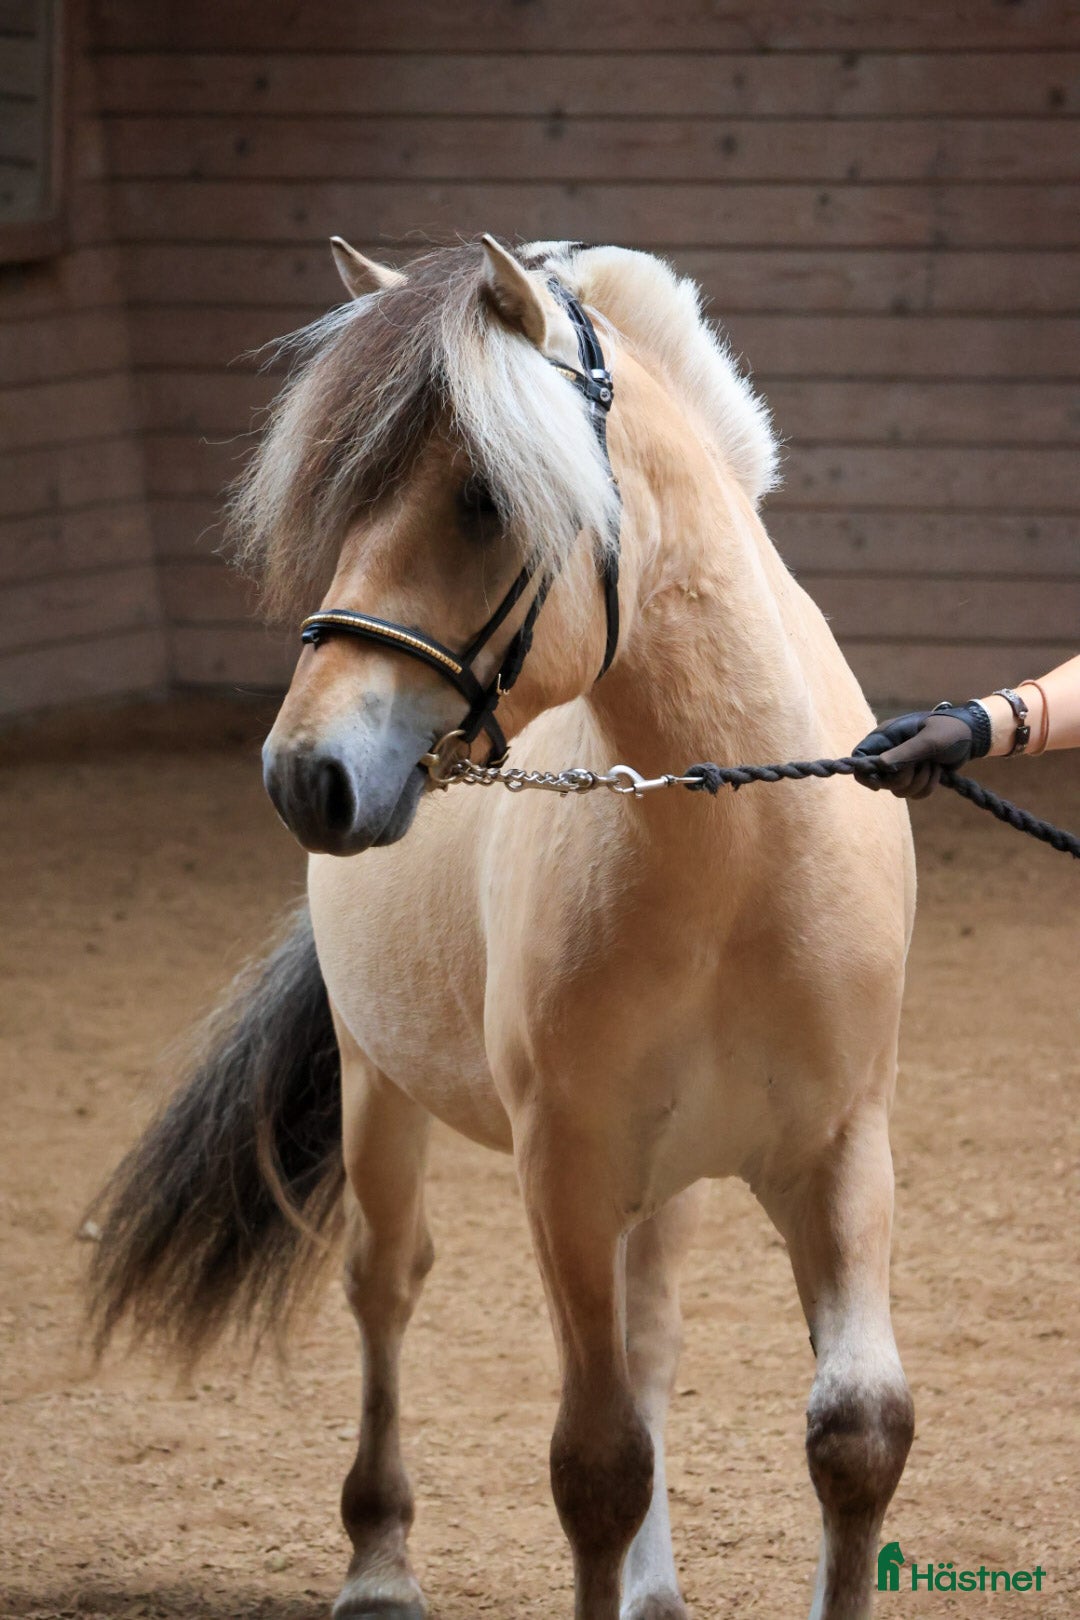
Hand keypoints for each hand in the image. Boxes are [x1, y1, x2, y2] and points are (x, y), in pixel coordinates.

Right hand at [852, 709, 976, 798]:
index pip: (859, 757)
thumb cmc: (949, 730)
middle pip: (880, 780)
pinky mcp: (914, 777)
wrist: (971, 736)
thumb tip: (881, 765)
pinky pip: (913, 794)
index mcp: (886, 736)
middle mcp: (889, 752)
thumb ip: (904, 753)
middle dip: (903, 779)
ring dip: (919, 782)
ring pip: (898, 790)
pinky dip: (927, 787)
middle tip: (920, 765)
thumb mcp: (928, 740)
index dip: (865, 773)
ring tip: (933, 765)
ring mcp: (901, 766)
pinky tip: (937, 771)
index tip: (879, 784)